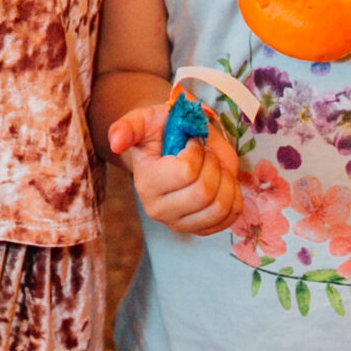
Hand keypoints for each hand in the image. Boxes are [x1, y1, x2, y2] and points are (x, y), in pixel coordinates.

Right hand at [108, 100, 241, 235]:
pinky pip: (230, 216)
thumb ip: (127, 127)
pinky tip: (222, 183)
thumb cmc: (160, 132)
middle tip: (205, 154)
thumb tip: (116, 142)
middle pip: (204, 193)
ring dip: (226, 180)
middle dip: (213, 164)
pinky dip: (234, 195)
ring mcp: (180, 223)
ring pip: (220, 207)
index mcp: (146, 183)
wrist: (171, 148)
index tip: (190, 143)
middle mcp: (159, 210)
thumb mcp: (145, 120)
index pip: (187, 172)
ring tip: (214, 168)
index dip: (196, 151)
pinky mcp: (200, 229)